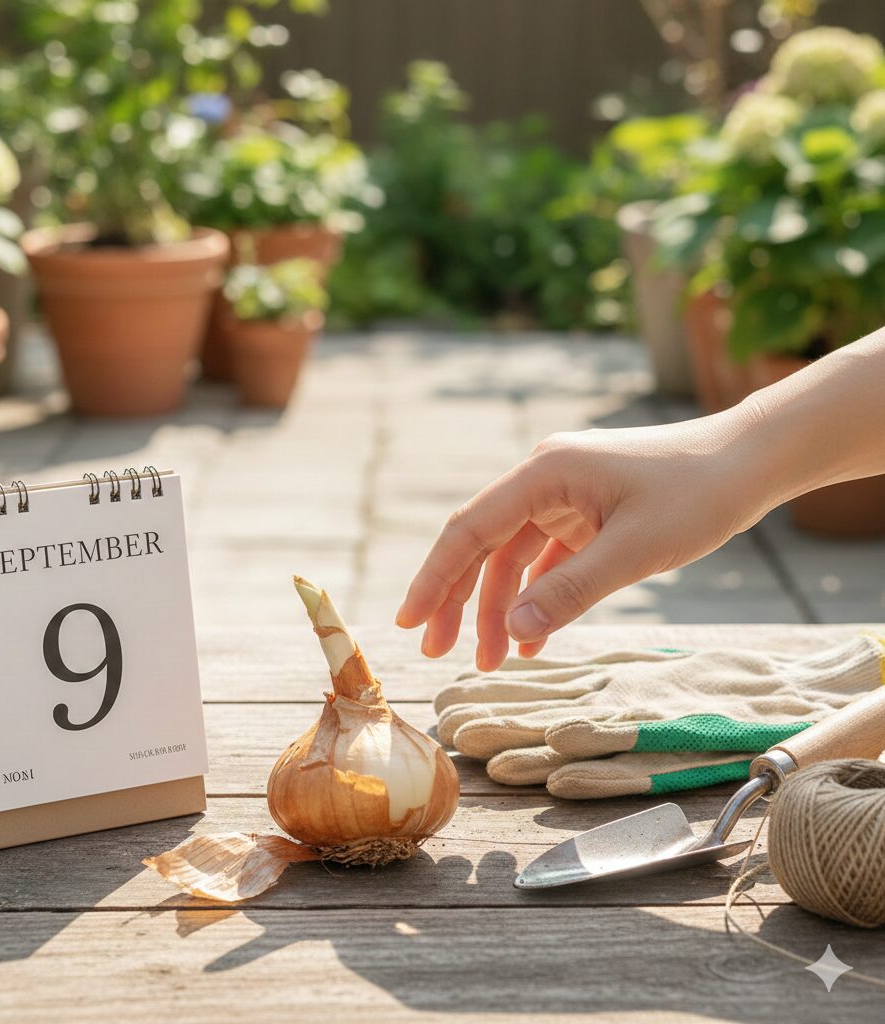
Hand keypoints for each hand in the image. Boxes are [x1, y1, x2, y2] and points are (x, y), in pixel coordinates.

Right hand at [395, 408, 773, 670]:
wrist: (749, 462)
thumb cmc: (698, 494)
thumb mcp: (634, 550)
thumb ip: (569, 591)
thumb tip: (511, 633)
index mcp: (545, 473)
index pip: (471, 529)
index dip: (435, 577)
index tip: (409, 622)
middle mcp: (544, 478)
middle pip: (482, 543)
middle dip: (459, 599)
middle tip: (436, 651)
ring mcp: (564, 495)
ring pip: (512, 556)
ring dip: (499, 606)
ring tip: (489, 661)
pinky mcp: (584, 513)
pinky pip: (546, 559)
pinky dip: (537, 597)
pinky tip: (530, 638)